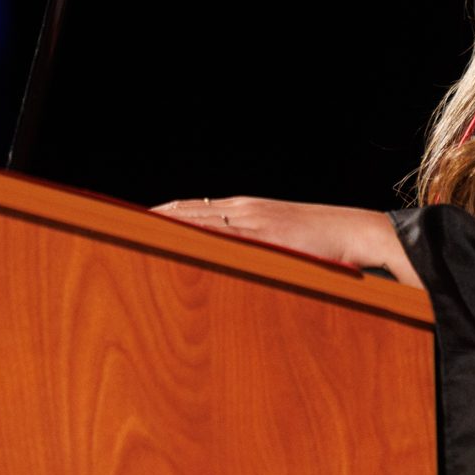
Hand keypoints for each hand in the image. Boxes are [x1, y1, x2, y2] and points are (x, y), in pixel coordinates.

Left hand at [151, 196, 423, 289]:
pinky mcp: (264, 234)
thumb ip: (258, 250)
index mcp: (246, 211)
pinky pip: (222, 234)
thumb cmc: (325, 244)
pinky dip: (195, 234)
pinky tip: (174, 239)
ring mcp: (252, 221)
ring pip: (197, 218)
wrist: (358, 232)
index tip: (134, 221)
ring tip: (132, 231)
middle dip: (153, 218)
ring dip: (165, 224)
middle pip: (186, 210)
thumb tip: (237, 264)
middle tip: (116, 226)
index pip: (192, 209)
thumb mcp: (285, 244)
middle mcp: (243, 210)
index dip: (162, 214)